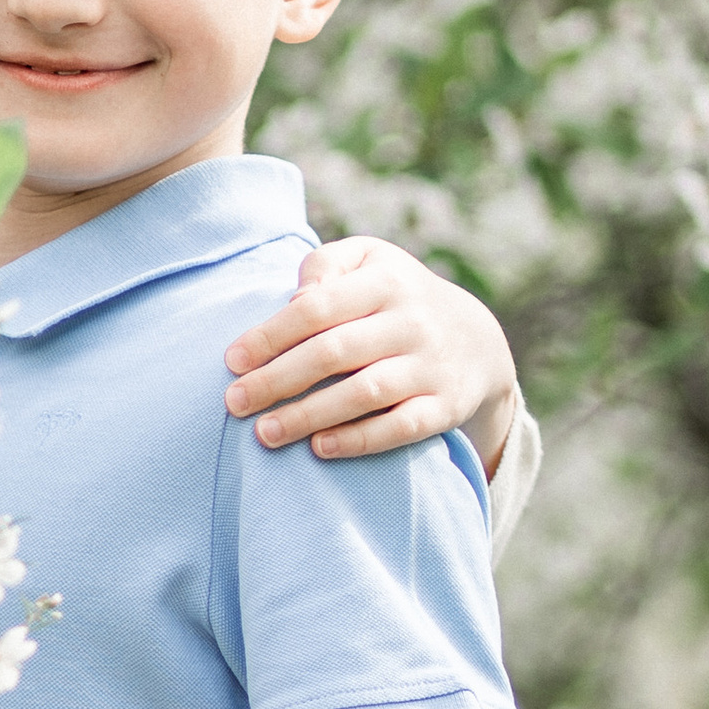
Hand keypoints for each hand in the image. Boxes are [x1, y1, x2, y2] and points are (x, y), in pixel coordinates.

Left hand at [225, 238, 518, 471]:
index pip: (317, 307)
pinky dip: (360, 440)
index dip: (270, 335)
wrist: (477, 340)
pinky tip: (319, 448)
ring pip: (364, 393)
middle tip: (234, 402)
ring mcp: (430, 366)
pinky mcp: (445, 407)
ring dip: (309, 415)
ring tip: (264, 433)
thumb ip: (325, 265)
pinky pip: (401, 428)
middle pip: (333, 352)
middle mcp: (411, 322)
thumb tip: (295, 299)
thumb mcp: (369, 260)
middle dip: (277, 380)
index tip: (232, 361)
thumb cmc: (396, 296)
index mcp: (385, 281)